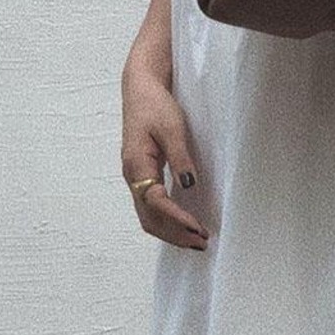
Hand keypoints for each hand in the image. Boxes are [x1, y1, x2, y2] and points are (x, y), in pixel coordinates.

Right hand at [121, 53, 210, 250]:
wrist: (140, 90)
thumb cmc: (155, 106)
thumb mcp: (172, 128)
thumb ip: (180, 157)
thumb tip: (188, 185)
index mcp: (137, 165)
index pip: (156, 202)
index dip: (177, 218)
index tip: (197, 228)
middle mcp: (132, 176)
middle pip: (149, 218)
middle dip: (175, 234)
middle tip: (202, 243)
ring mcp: (135, 178)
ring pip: (148, 216)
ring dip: (171, 231)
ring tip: (196, 241)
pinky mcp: (142, 176)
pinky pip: (150, 208)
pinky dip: (167, 221)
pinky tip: (183, 225)